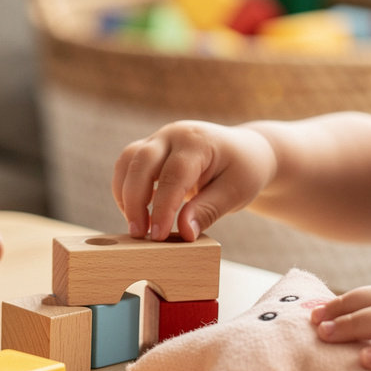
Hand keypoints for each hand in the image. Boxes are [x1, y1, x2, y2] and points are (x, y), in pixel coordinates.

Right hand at [112, 120, 276, 240]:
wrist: (246, 151)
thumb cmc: (243, 171)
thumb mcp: (235, 193)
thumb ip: (207, 211)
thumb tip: (184, 233)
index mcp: (199, 142)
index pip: (173, 175)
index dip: (162, 208)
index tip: (158, 236)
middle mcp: (174, 134)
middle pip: (141, 162)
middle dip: (135, 201)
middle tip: (139, 234)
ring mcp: (158, 139)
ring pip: (127, 162)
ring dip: (125, 195)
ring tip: (136, 226)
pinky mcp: (149, 149)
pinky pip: (127, 167)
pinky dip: (126, 191)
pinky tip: (137, 214)